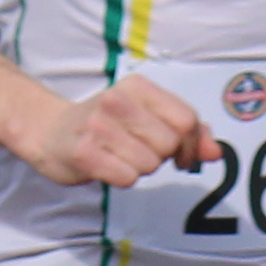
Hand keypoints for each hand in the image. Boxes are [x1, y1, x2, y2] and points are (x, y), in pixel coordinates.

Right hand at [20, 73, 219, 191]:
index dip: (190, 144)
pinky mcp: (84, 152)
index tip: (179, 154)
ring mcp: (98, 126)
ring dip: (140, 168)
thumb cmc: (106, 126)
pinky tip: (107, 166)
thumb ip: (187, 131)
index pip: (187, 120)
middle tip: (138, 151)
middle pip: (170, 144)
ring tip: (119, 156)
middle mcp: (117, 100)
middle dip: (160, 156)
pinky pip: (127, 178)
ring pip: (150, 164)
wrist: (49, 132)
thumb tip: (215, 152)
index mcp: (138, 86)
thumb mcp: (147, 116)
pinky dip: (122, 179)